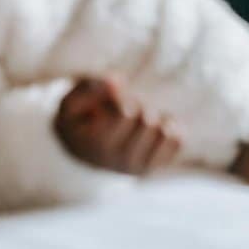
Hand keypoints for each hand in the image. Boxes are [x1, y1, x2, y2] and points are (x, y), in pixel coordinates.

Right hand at [55, 76, 180, 174]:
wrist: (83, 152)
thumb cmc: (79, 120)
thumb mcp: (71, 103)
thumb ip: (90, 89)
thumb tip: (118, 81)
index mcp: (96, 146)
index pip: (127, 112)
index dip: (122, 96)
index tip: (112, 97)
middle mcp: (118, 161)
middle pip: (147, 120)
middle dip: (139, 104)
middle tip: (127, 105)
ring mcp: (138, 167)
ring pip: (164, 130)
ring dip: (154, 115)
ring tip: (138, 116)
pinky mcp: (154, 166)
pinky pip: (177, 140)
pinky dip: (169, 125)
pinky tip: (154, 123)